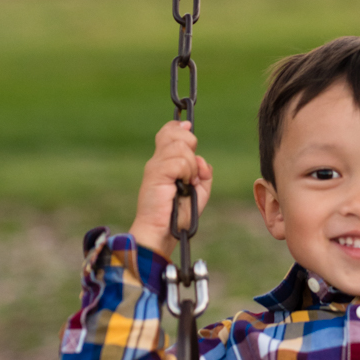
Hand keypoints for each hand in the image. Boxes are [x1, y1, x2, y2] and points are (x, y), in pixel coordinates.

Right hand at [129, 121, 212, 258]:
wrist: (159, 232)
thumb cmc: (176, 216)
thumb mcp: (198, 192)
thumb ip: (203, 174)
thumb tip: (202, 159)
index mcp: (164, 162)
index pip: (168, 132)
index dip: (180, 127)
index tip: (189, 128)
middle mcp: (158, 160)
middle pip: (176, 133)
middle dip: (191, 144)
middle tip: (192, 169)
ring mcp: (155, 166)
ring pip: (181, 147)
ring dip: (192, 166)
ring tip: (188, 183)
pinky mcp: (156, 174)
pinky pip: (180, 161)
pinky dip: (187, 172)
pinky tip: (184, 185)